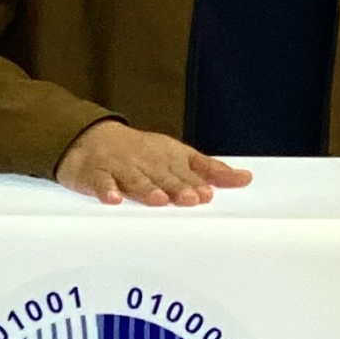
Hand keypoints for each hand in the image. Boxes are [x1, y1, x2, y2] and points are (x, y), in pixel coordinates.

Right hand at [56, 120, 252, 207]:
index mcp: (169, 156)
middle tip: (190, 199)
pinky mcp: (96, 175)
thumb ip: (210, 170)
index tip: (208, 193)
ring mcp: (121, 167)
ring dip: (146, 189)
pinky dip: (106, 190)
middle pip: (163, 176)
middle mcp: (147, 161)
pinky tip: (113, 199)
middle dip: (177, 187)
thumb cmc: (144, 154)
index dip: (196, 181)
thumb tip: (245, 178)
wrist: (94, 139)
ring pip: (135, 180)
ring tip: (158, 200)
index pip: (185, 169)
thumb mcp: (178, 156)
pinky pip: (101, 182)